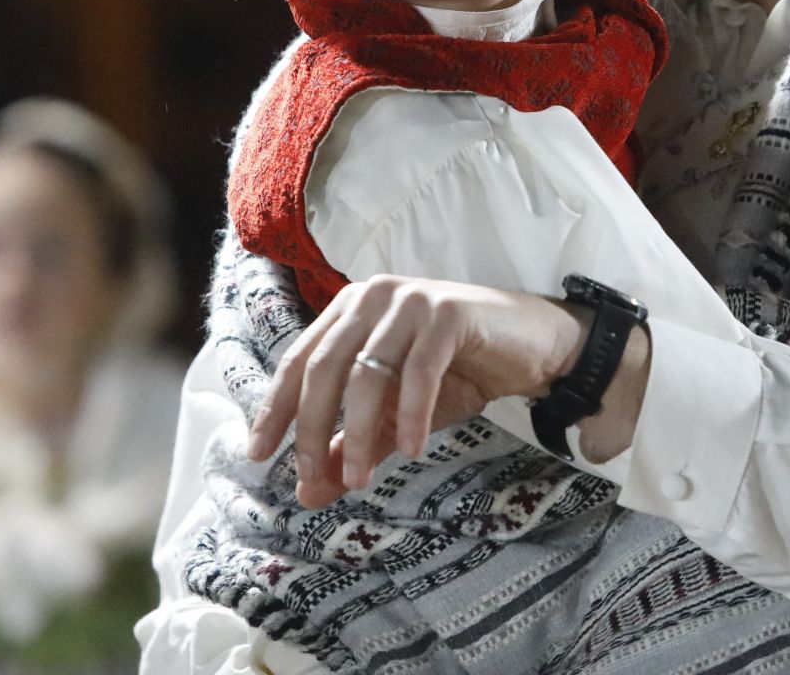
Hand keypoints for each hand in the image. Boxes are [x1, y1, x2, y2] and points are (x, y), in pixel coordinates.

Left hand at [247, 275, 587, 506]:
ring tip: (360, 480)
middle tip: (310, 478)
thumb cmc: (459, 374)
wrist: (531, 347)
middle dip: (311, 429)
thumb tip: (308, 493)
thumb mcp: (397, 417)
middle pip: (324, 367)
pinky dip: (411, 416)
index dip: (276, 409)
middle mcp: (372, 296)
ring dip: (358, 432)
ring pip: (368, 373)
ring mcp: (410, 301)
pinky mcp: (448, 313)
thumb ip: (354, 447)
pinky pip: (419, 372)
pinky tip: (413, 451)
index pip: (299, 361)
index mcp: (349, 310)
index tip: (259, 455)